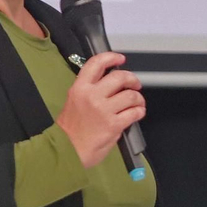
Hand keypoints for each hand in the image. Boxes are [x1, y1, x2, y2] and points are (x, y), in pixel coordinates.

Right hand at [55, 52, 144, 168]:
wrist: (67, 149)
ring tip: (137, 103)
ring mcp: (104, 110)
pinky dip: (139, 111)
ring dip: (138, 98)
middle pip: (120, 77)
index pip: (96, 64)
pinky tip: (137, 113)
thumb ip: (90, 90)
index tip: (120, 59)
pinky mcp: (114, 124)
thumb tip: (111, 84)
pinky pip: (134, 112)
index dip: (111, 57)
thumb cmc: (71, 128)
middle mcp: (92, 95)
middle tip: (135, 84)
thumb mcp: (74, 101)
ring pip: (131, 95)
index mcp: (80, 88)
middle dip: (132, 79)